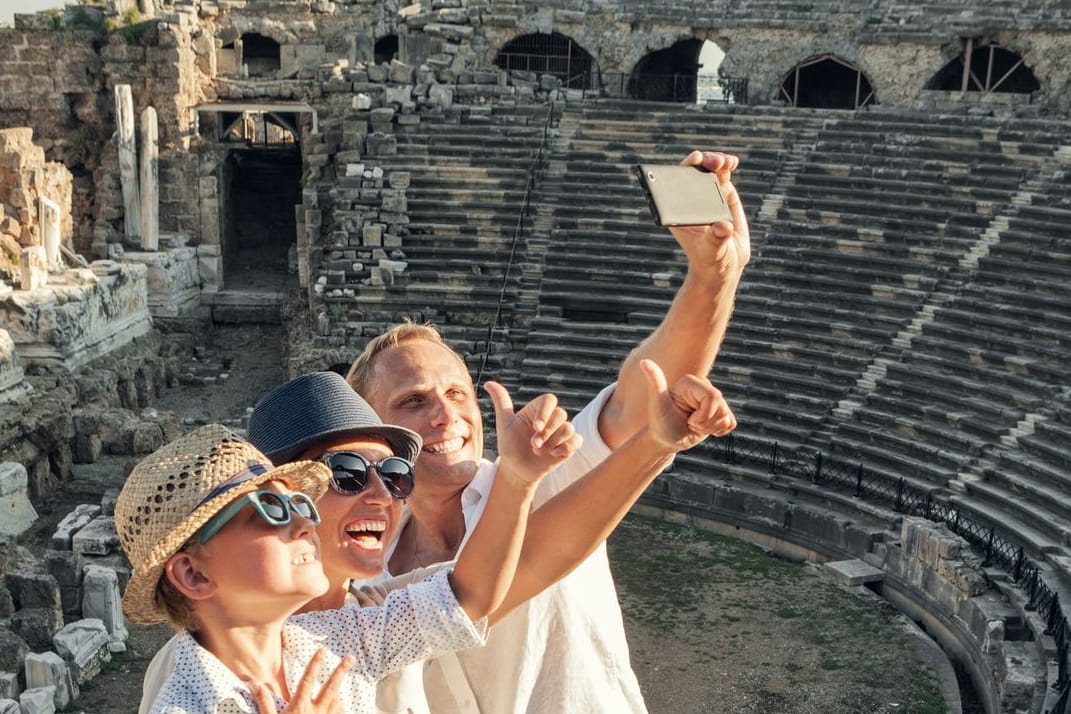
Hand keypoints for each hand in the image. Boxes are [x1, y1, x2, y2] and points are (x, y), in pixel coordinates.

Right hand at [248, 648, 353, 712]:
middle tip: (350, 658)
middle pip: (331, 687)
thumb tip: (255, 683)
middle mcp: (316, 712)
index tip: (321, 651)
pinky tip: (340, 704)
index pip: (308, 681)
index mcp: (300, 708)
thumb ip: (264, 703)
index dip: (314, 664)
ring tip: (342, 680)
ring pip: (337, 701)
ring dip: (339, 690)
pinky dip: (340, 708)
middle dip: (341, 671)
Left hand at [485, 381, 582, 486]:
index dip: (545, 412)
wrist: (516, 470)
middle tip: (532, 444)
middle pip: (561, 414)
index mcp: (538, 410)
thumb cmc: (510, 445)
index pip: (550, 400)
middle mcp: (551, 419)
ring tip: (538, 452)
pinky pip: (577, 441)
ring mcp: (561, 433)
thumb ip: (501, 402)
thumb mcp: (504, 424)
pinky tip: (552, 454)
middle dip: (547, 432)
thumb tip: (488, 383)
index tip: (535, 427)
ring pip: (569, 428)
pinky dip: (565, 447)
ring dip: (553, 442)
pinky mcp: (568, 446)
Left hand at [641, 359, 736, 452]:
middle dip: (707, 423)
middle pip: (722, 406)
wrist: (666, 440)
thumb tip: (644, 361)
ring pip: (727, 415)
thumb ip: (655, 383)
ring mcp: (712, 399)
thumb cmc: (660, 422)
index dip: (705, 415)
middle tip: (690, 424)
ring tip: (694, 426)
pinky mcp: (719, 411)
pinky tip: (704, 429)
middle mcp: (703, 386)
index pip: (714, 396)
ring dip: (711, 428)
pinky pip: (731, 422)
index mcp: (691, 381)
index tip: (688, 420)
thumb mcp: (658, 405)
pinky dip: (719, 431)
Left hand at [669, 150, 750, 285]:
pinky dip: (727, 165)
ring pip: (707, 169)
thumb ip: (717, 239)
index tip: (695, 159)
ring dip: (715, 160)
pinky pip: (722, 174)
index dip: (684, 167)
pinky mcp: (722, 194)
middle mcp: (690, 199)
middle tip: (715, 162)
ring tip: (726, 162)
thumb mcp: (712, 250)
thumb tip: (723, 227)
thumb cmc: (712, 259)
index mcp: (678, 211)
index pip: (675, 183)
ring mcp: (706, 195)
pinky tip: (733, 162)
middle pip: (692, 171)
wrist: (726, 264)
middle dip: (703, 161)